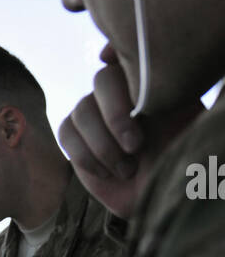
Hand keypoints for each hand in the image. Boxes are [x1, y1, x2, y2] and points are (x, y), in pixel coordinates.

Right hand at [58, 58, 202, 218]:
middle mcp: (121, 91)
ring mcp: (95, 110)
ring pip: (82, 111)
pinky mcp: (75, 134)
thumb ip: (180, 109)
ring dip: (102, 145)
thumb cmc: (180, 164)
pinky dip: (85, 156)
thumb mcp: (190, 133)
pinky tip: (107, 173)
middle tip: (136, 147)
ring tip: (127, 170)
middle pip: (102, 81)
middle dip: (116, 116)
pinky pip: (67, 133)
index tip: (139, 105)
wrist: (158, 196)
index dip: (126, 62)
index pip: (132, 60)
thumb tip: (162, 89)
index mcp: (153, 84)